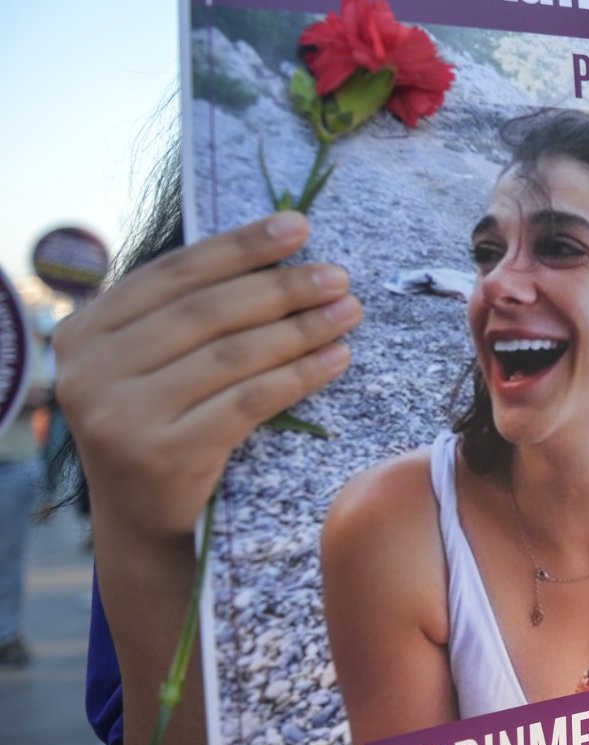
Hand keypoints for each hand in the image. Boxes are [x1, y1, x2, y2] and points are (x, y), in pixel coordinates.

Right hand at [52, 212, 360, 541]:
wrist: (143, 519)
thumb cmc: (163, 422)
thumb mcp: (152, 363)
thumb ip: (186, 312)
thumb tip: (280, 246)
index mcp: (84, 331)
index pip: (174, 273)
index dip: (240, 246)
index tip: (299, 226)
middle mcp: (90, 370)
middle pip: (207, 311)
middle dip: (282, 287)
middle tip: (338, 276)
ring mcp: (121, 415)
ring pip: (232, 355)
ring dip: (301, 328)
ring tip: (348, 311)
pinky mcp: (162, 454)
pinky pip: (248, 401)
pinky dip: (299, 375)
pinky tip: (337, 358)